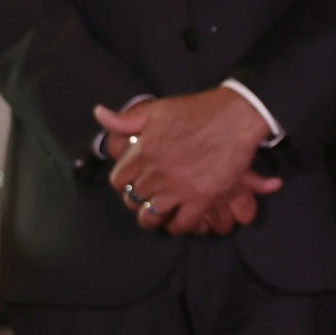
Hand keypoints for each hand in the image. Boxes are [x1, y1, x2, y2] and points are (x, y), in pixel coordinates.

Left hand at [95, 90, 281, 235]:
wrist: (237, 116)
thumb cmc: (198, 110)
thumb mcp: (158, 109)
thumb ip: (127, 118)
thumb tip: (99, 114)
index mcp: (144, 151)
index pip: (119, 180)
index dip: (123, 184)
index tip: (132, 183)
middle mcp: (157, 172)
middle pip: (135, 199)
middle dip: (138, 200)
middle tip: (147, 199)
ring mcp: (179, 187)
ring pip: (153, 215)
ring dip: (153, 218)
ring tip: (158, 216)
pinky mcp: (202, 198)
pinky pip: (183, 223)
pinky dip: (179, 225)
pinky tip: (180, 220)